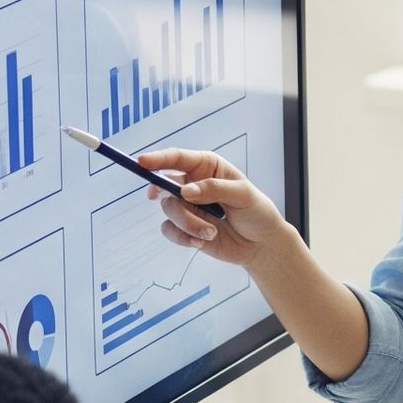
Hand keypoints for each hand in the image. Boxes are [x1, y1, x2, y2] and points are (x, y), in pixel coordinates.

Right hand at [137, 146, 290, 270]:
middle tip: (187, 205)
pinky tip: (202, 241)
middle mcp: (192, 184)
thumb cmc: (257, 213)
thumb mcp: (243, 195)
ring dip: (188, 223)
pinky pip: (169, 230)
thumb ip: (215, 189)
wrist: (261, 245)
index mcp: (207, 167)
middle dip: (174, 201)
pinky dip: (183, 237)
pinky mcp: (184, 227)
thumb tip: (186, 191)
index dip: (157, 159)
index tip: (141, 163)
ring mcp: (186, 206)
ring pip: (168, 210)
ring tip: (212, 232)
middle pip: (165, 186)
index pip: (177, 158)